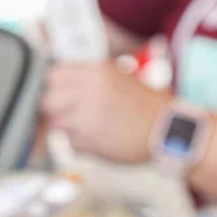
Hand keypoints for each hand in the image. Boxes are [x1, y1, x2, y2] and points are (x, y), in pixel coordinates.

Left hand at [40, 62, 171, 162]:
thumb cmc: (147, 106)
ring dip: (66, 128)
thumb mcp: (119, 77)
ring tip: (88, 129)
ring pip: (55, 123)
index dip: (54, 86)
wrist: (169, 130)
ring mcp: (85, 117)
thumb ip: (90, 78)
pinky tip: (100, 140)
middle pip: (47, 99)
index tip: (59, 94)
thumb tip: (59, 81)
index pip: (54, 74)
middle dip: (53, 108)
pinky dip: (80, 145)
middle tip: (66, 115)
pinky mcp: (87, 141)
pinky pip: (70, 143)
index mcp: (96, 71)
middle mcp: (87, 91)